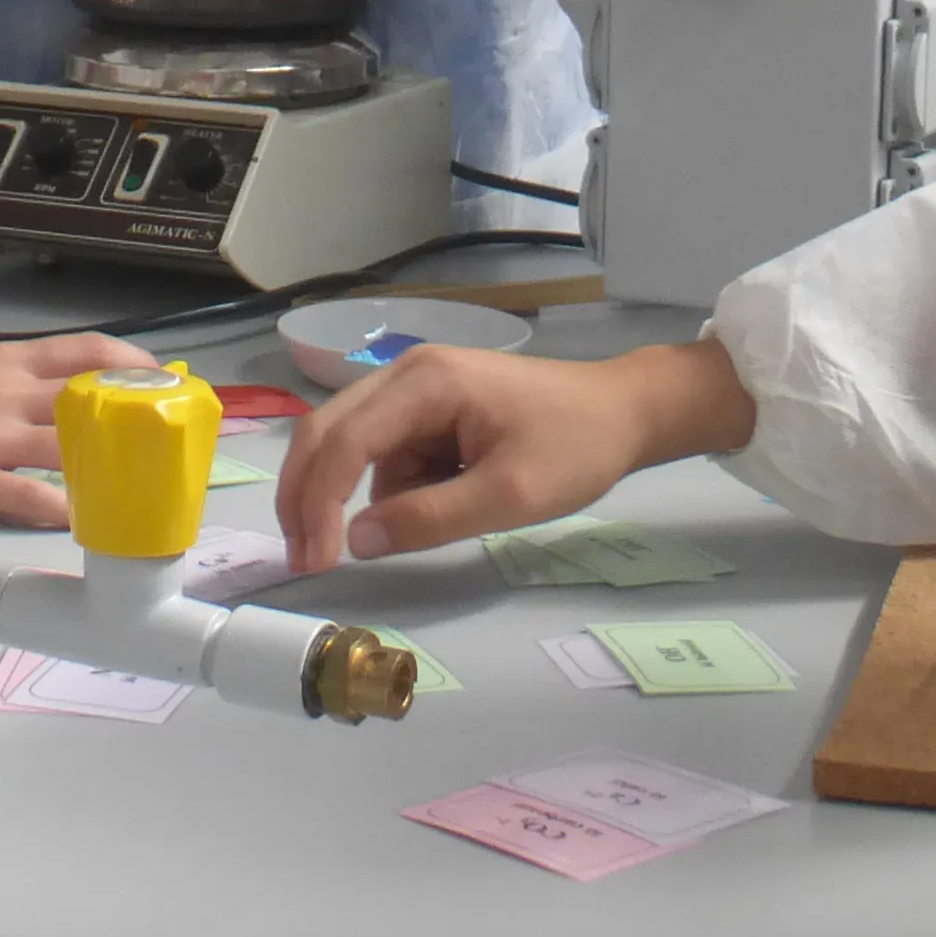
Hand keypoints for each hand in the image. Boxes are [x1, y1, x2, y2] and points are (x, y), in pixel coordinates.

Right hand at [0, 336, 153, 528]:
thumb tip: (36, 400)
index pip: (85, 350)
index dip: (134, 364)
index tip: (162, 379)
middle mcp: (2, 394)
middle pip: (94, 396)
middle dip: (141, 416)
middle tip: (172, 438)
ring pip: (73, 446)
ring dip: (113, 465)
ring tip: (143, 485)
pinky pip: (31, 498)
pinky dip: (65, 511)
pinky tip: (85, 523)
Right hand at [274, 342, 755, 576]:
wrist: (626, 412)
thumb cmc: (576, 446)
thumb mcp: (508, 496)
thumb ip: (429, 519)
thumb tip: (357, 541)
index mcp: (424, 382)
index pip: (342, 441)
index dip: (316, 502)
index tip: (315, 563)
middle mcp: (407, 373)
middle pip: (327, 432)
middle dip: (308, 498)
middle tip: (309, 561)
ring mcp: (417, 389)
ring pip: (355, 449)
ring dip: (359, 497)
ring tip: (412, 531)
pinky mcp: (429, 410)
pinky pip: (389, 455)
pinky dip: (394, 490)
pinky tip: (442, 503)